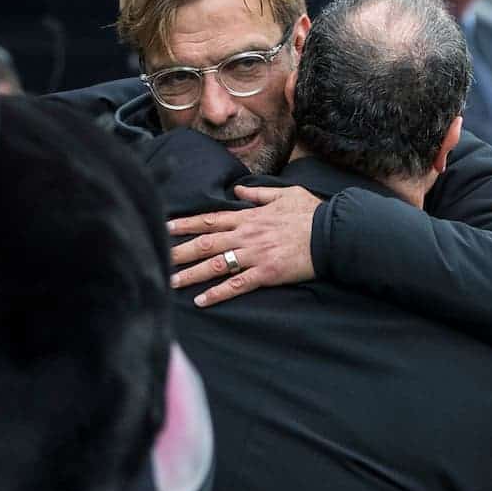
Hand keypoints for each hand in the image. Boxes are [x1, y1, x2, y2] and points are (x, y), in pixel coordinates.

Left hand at [167, 185, 319, 307]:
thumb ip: (258, 193)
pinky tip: (201, 301)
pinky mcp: (266, 273)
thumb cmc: (312, 213)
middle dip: (179, 250)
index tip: (166, 226)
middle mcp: (246, 235)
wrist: (333, 233)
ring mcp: (254, 254)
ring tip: (171, 282)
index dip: (186, 224)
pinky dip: (217, 293)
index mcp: (249, 217)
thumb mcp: (285, 194)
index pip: (210, 219)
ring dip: (191, 274)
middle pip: (205, 242)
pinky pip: (236, 284)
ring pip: (216, 264)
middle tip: (158, 256)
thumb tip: (237, 189)